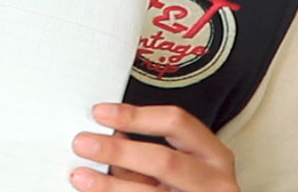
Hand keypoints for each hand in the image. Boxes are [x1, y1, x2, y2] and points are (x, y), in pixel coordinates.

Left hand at [70, 103, 239, 191]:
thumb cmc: (192, 190)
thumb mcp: (181, 168)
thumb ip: (147, 154)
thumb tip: (110, 137)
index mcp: (214, 156)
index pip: (177, 123)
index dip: (136, 116)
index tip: (101, 113)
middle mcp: (215, 182)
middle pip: (164, 160)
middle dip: (120, 151)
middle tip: (84, 144)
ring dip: (111, 185)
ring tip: (82, 177)